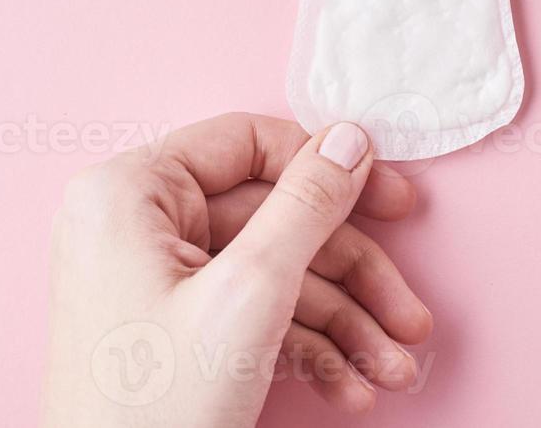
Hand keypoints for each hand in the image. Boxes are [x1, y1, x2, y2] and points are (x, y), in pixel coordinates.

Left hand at [41, 114, 432, 426]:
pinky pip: (252, 313)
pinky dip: (306, 349)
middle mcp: (136, 224)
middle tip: (409, 314)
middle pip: (274, 218)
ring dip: (344, 325)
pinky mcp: (171, 325)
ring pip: (274, 272)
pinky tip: (352, 387)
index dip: (330, 169)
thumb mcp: (249, 295)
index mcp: (131, 193)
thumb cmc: (152, 412)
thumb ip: (306, 207)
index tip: (394, 200)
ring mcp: (152, 277)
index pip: (249, 144)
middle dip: (353, 280)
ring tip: (393, 371)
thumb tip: (348, 140)